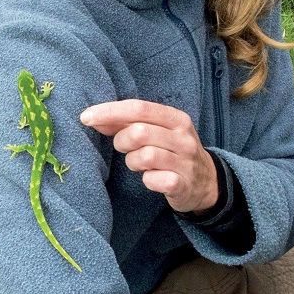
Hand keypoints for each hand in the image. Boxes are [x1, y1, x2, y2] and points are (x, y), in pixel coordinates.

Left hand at [80, 99, 218, 212]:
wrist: (206, 182)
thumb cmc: (173, 152)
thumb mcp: (157, 131)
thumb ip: (127, 123)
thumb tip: (92, 118)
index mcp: (176, 119)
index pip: (138, 108)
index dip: (109, 111)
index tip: (86, 117)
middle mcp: (183, 138)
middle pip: (139, 132)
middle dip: (121, 141)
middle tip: (124, 148)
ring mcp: (185, 162)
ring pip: (145, 156)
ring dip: (133, 162)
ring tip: (139, 164)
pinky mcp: (183, 185)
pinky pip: (154, 180)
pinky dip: (147, 180)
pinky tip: (152, 179)